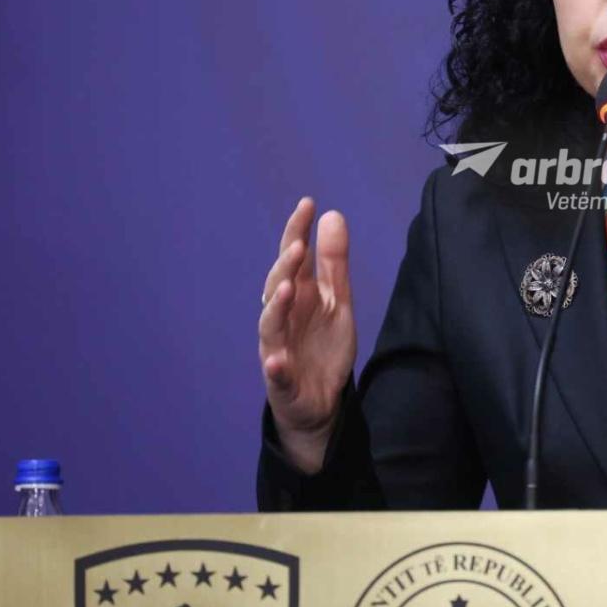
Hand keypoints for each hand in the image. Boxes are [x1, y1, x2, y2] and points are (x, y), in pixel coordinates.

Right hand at [258, 197, 356, 472]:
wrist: (321, 402)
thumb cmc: (322, 346)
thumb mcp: (337, 301)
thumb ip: (334, 262)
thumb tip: (332, 214)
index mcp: (298, 296)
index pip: (293, 259)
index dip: (297, 232)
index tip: (308, 204)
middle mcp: (282, 318)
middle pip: (277, 287)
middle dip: (284, 268)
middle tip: (297, 247)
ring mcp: (278, 349)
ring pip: (270, 326)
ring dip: (275, 308)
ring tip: (286, 289)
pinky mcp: (282, 382)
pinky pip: (276, 373)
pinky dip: (275, 366)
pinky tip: (276, 360)